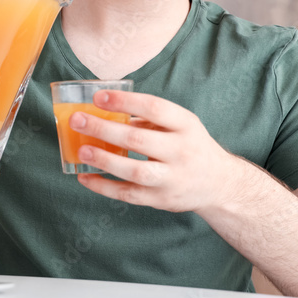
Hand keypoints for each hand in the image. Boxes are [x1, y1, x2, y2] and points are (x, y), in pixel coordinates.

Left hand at [73, 90, 235, 212]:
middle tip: (77, 120)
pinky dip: (104, 187)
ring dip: (105, 161)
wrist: (219, 183)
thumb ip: (149, 118)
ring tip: (82, 149)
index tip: (98, 97)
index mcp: (186, 125)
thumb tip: (106, 110)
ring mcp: (172, 179)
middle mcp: (181, 152)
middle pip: (139, 140)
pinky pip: (128, 195)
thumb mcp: (181, 125)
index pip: (155, 108)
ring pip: (135, 171)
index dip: (125, 101)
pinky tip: (85, 177)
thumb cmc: (190, 145)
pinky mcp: (161, 200)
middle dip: (104, 129)